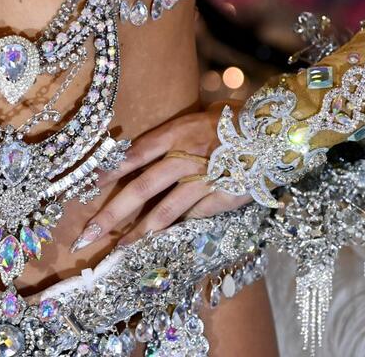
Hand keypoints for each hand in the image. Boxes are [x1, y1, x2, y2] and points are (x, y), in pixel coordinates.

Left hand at [71, 103, 249, 251]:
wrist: (278, 128)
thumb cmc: (235, 119)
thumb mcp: (198, 117)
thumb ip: (172, 136)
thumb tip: (139, 154)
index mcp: (177, 133)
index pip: (134, 154)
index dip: (110, 170)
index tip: (86, 186)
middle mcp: (186, 157)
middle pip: (141, 187)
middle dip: (111, 213)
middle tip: (87, 234)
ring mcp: (204, 179)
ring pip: (165, 210)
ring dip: (139, 231)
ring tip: (119, 249)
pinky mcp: (224, 196)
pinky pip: (196, 215)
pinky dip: (178, 227)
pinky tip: (161, 241)